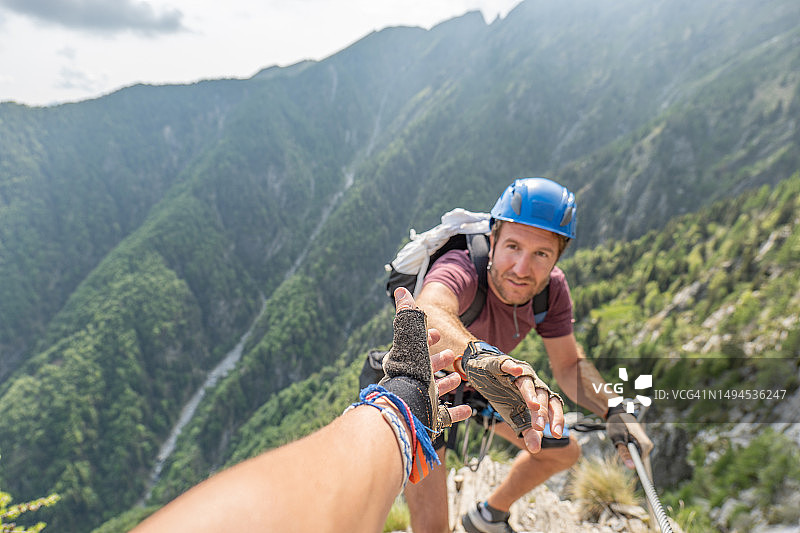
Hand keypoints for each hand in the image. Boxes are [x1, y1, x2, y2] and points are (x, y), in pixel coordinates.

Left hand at [383, 288, 469, 430]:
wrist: (409, 409)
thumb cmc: (412, 369)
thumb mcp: (412, 337)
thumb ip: (408, 316)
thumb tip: (400, 291)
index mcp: (408, 361)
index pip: (415, 346)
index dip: (427, 338)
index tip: (438, 333)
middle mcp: (413, 380)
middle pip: (426, 368)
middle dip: (440, 360)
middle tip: (452, 355)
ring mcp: (421, 399)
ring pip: (435, 390)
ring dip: (448, 382)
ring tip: (460, 378)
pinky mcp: (430, 417)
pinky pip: (445, 416)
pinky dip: (458, 412)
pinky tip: (468, 409)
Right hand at [461, 341, 563, 453]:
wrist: (487, 373)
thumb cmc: (506, 396)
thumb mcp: (517, 416)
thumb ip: (528, 431)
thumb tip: (536, 450)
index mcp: (540, 396)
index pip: (553, 406)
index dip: (557, 419)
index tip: (557, 434)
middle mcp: (534, 383)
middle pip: (542, 396)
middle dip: (541, 412)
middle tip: (539, 427)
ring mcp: (520, 374)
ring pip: (528, 383)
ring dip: (531, 394)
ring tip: (534, 406)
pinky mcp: (504, 365)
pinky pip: (509, 365)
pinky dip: (513, 367)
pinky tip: (517, 371)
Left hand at [606, 412, 652, 468]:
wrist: (619, 414)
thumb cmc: (617, 425)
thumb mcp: (617, 439)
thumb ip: (625, 454)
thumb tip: (632, 467)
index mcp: (644, 444)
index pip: (642, 463)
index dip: (639, 471)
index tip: (642, 482)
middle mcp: (648, 445)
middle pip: (639, 460)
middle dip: (629, 457)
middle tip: (621, 445)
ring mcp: (647, 445)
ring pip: (637, 457)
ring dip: (629, 453)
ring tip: (623, 441)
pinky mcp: (644, 444)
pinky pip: (637, 453)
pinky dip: (630, 450)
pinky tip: (626, 441)